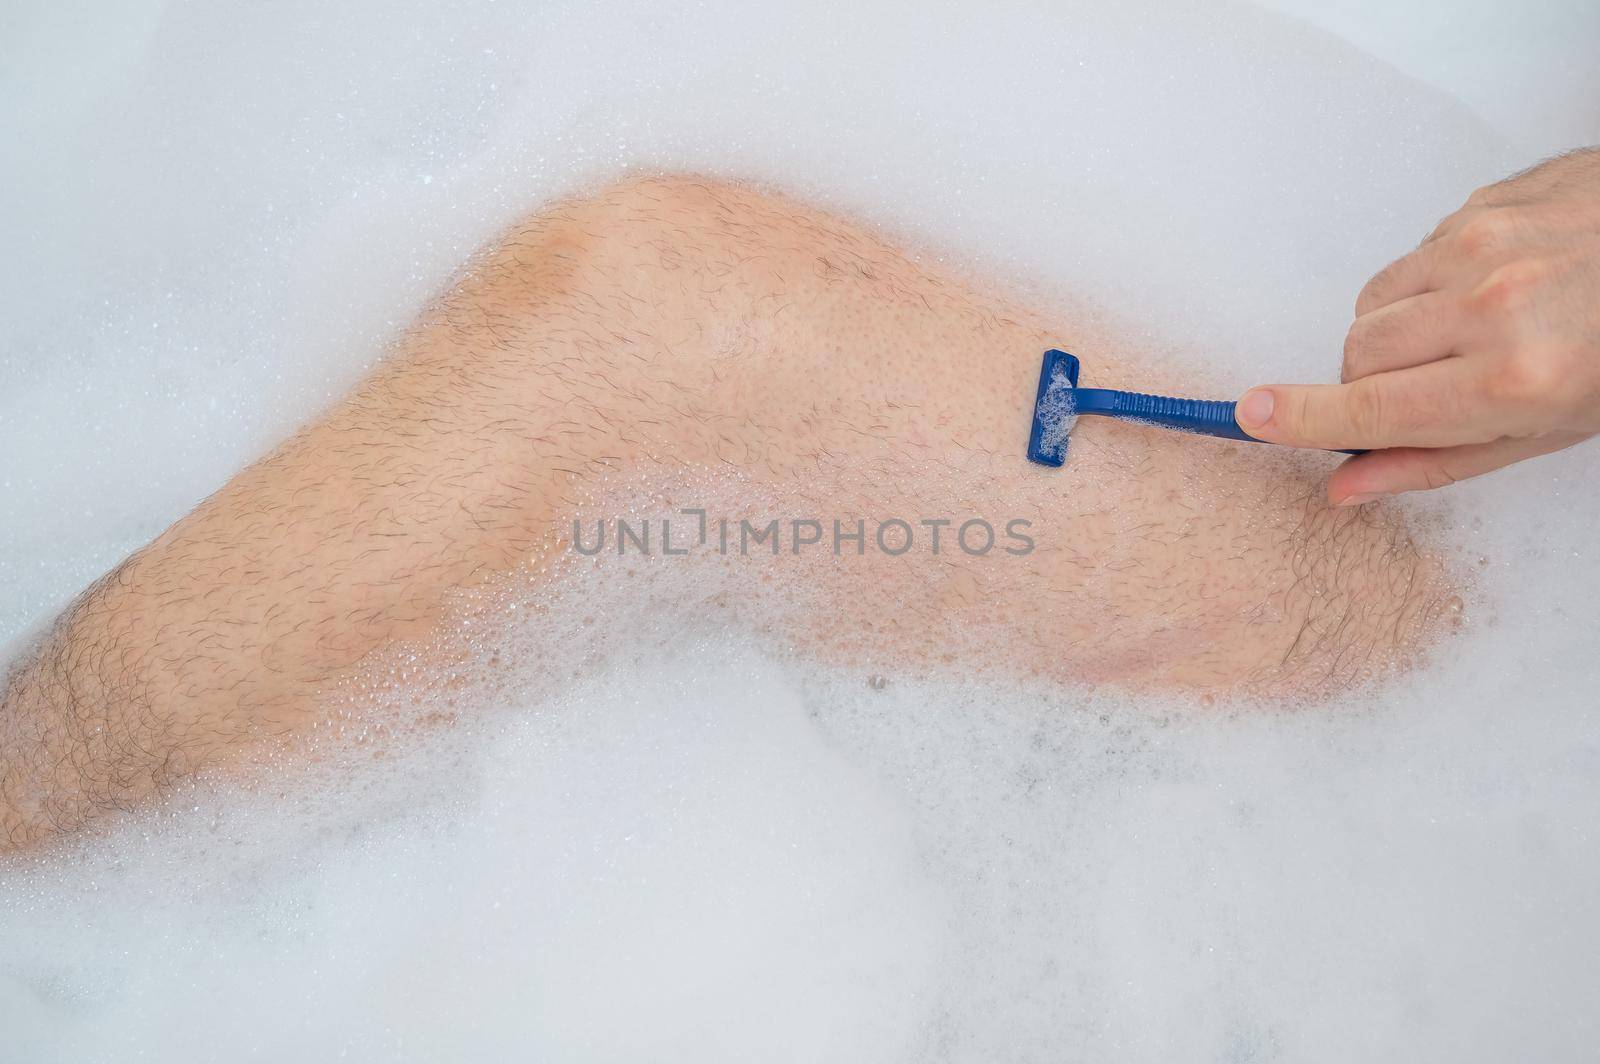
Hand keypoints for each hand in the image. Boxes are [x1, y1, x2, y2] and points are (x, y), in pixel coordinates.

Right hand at [1234, 147, 1599, 504]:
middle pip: (1356, 353)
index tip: (1251, 417)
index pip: (1369, 407)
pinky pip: (1410, 257)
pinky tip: (1488, 289)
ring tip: (1462, 336)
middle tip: (1426, 390)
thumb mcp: (1548, 432)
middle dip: (1369, 381)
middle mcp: (1492, 305)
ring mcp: (1485, 243)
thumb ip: (1435, 462)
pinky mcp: (1482, 203)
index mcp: (1512, 378)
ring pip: (1374, 303)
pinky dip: (1428, 284)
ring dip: (1394, 331)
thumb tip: (1347, 485)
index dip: (1302, 420)